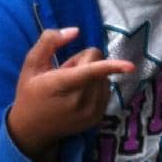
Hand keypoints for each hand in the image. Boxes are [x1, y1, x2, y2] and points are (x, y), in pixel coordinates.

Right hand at [6, 28, 133, 161]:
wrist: (32, 130)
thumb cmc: (30, 93)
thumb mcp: (31, 64)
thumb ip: (50, 42)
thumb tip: (76, 31)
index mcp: (61, 85)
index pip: (90, 72)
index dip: (111, 66)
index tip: (131, 66)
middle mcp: (79, 101)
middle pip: (97, 64)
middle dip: (83, 61)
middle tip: (65, 72)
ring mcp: (90, 113)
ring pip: (104, 77)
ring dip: (91, 75)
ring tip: (70, 86)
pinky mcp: (97, 118)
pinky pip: (106, 89)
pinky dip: (96, 86)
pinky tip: (78, 95)